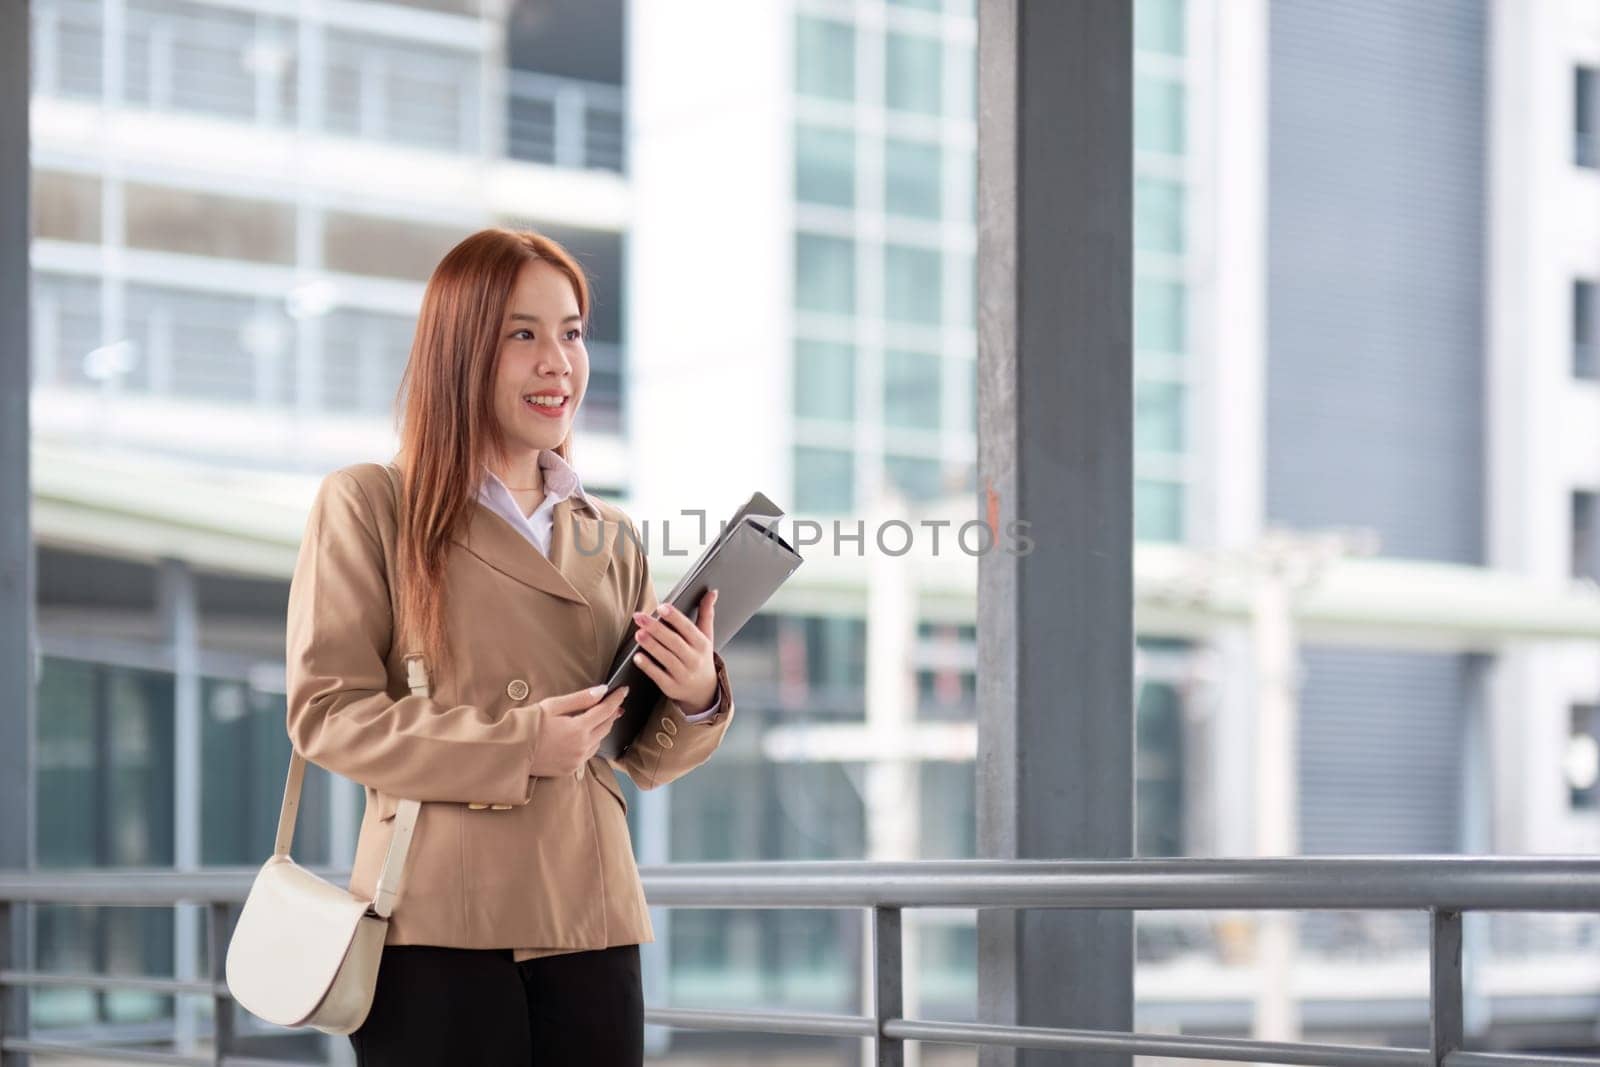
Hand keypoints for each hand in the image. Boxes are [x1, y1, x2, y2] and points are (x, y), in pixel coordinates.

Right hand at [525, 683, 629, 777]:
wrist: (509, 753)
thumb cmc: (527, 725)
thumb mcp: (552, 706)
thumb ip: (580, 699)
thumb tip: (602, 690)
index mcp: (578, 729)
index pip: (606, 710)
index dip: (616, 699)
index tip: (624, 690)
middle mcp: (581, 747)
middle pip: (606, 726)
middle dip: (612, 713)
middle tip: (615, 702)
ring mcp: (577, 760)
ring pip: (599, 741)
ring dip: (603, 727)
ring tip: (601, 716)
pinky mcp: (570, 769)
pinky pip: (589, 753)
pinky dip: (592, 741)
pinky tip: (587, 734)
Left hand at [631, 589, 717, 714]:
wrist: (704, 691)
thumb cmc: (701, 657)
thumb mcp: (706, 636)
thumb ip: (706, 613)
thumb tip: (712, 592)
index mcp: (702, 644)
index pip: (688, 628)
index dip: (675, 617)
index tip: (662, 606)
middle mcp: (694, 660)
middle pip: (674, 642)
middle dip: (656, 629)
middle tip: (639, 617)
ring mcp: (683, 675)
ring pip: (666, 658)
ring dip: (651, 645)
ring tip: (638, 633)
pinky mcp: (672, 687)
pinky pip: (659, 676)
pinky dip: (648, 667)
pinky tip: (637, 657)